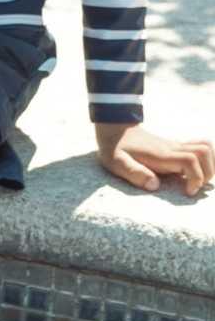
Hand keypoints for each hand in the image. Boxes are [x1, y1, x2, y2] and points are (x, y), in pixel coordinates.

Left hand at [95, 123, 214, 196]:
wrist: (114, 127)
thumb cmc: (115, 148)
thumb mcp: (117, 162)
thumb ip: (134, 173)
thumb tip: (154, 185)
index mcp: (161, 155)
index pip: (191, 160)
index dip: (196, 178)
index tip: (187, 192)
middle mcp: (172, 148)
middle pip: (205, 152)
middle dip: (207, 173)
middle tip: (194, 187)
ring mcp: (175, 145)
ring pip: (205, 147)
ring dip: (208, 165)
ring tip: (196, 180)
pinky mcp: (174, 146)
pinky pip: (198, 147)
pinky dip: (204, 159)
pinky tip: (194, 170)